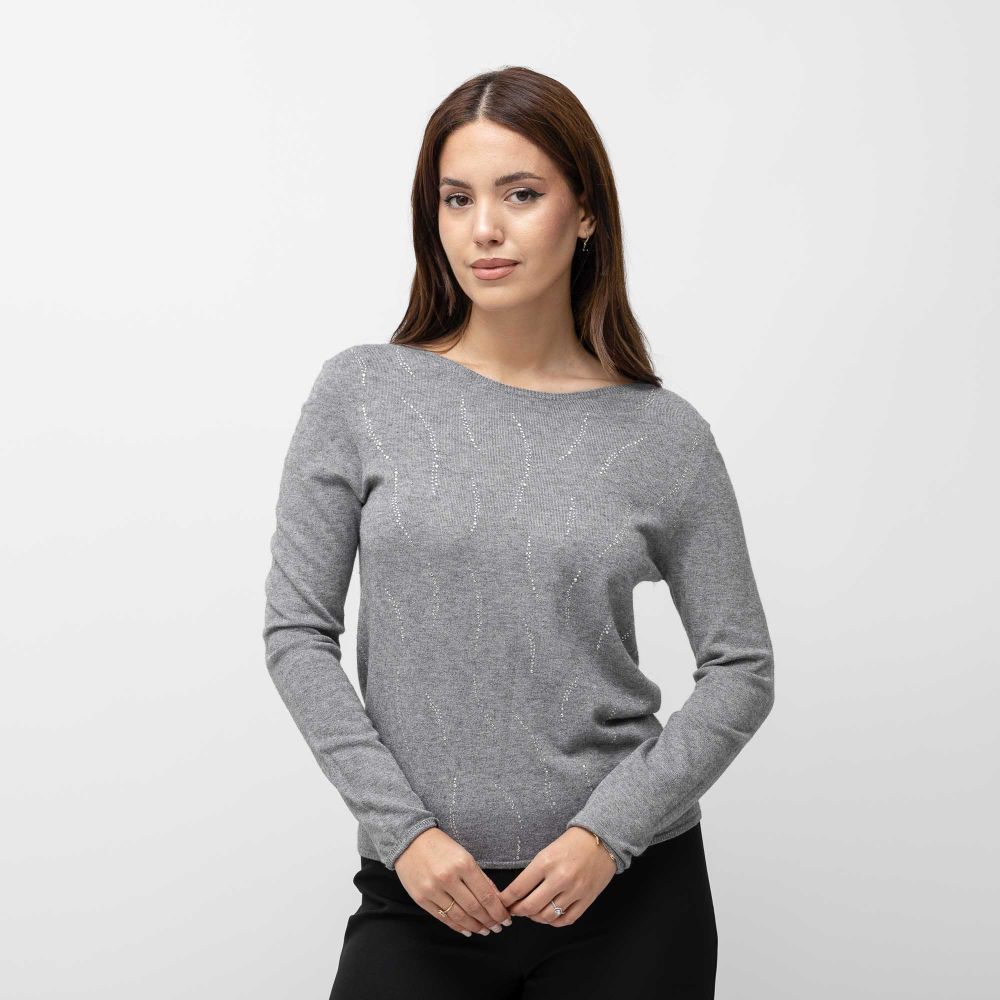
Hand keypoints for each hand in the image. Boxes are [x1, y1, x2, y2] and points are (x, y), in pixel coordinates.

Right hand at [394, 827, 512, 936]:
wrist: (409, 840)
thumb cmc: (441, 846)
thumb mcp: (464, 855)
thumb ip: (480, 876)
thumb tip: (496, 899)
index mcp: (463, 864)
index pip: (486, 895)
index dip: (498, 911)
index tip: (506, 919)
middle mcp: (448, 878)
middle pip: (475, 908)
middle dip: (490, 921)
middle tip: (498, 928)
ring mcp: (433, 890)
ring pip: (460, 916)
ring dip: (475, 927)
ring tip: (485, 931)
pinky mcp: (421, 899)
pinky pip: (443, 918)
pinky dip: (458, 927)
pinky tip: (467, 930)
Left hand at [498, 826, 616, 926]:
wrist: (602, 839)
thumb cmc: (572, 843)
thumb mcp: (547, 851)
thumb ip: (534, 872)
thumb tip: (517, 892)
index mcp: (546, 862)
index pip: (518, 888)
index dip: (506, 900)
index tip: (502, 902)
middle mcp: (559, 878)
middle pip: (530, 907)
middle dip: (517, 911)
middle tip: (513, 910)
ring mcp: (574, 891)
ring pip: (547, 916)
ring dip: (535, 917)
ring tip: (531, 912)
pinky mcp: (587, 900)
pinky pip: (566, 920)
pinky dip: (554, 921)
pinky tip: (549, 916)